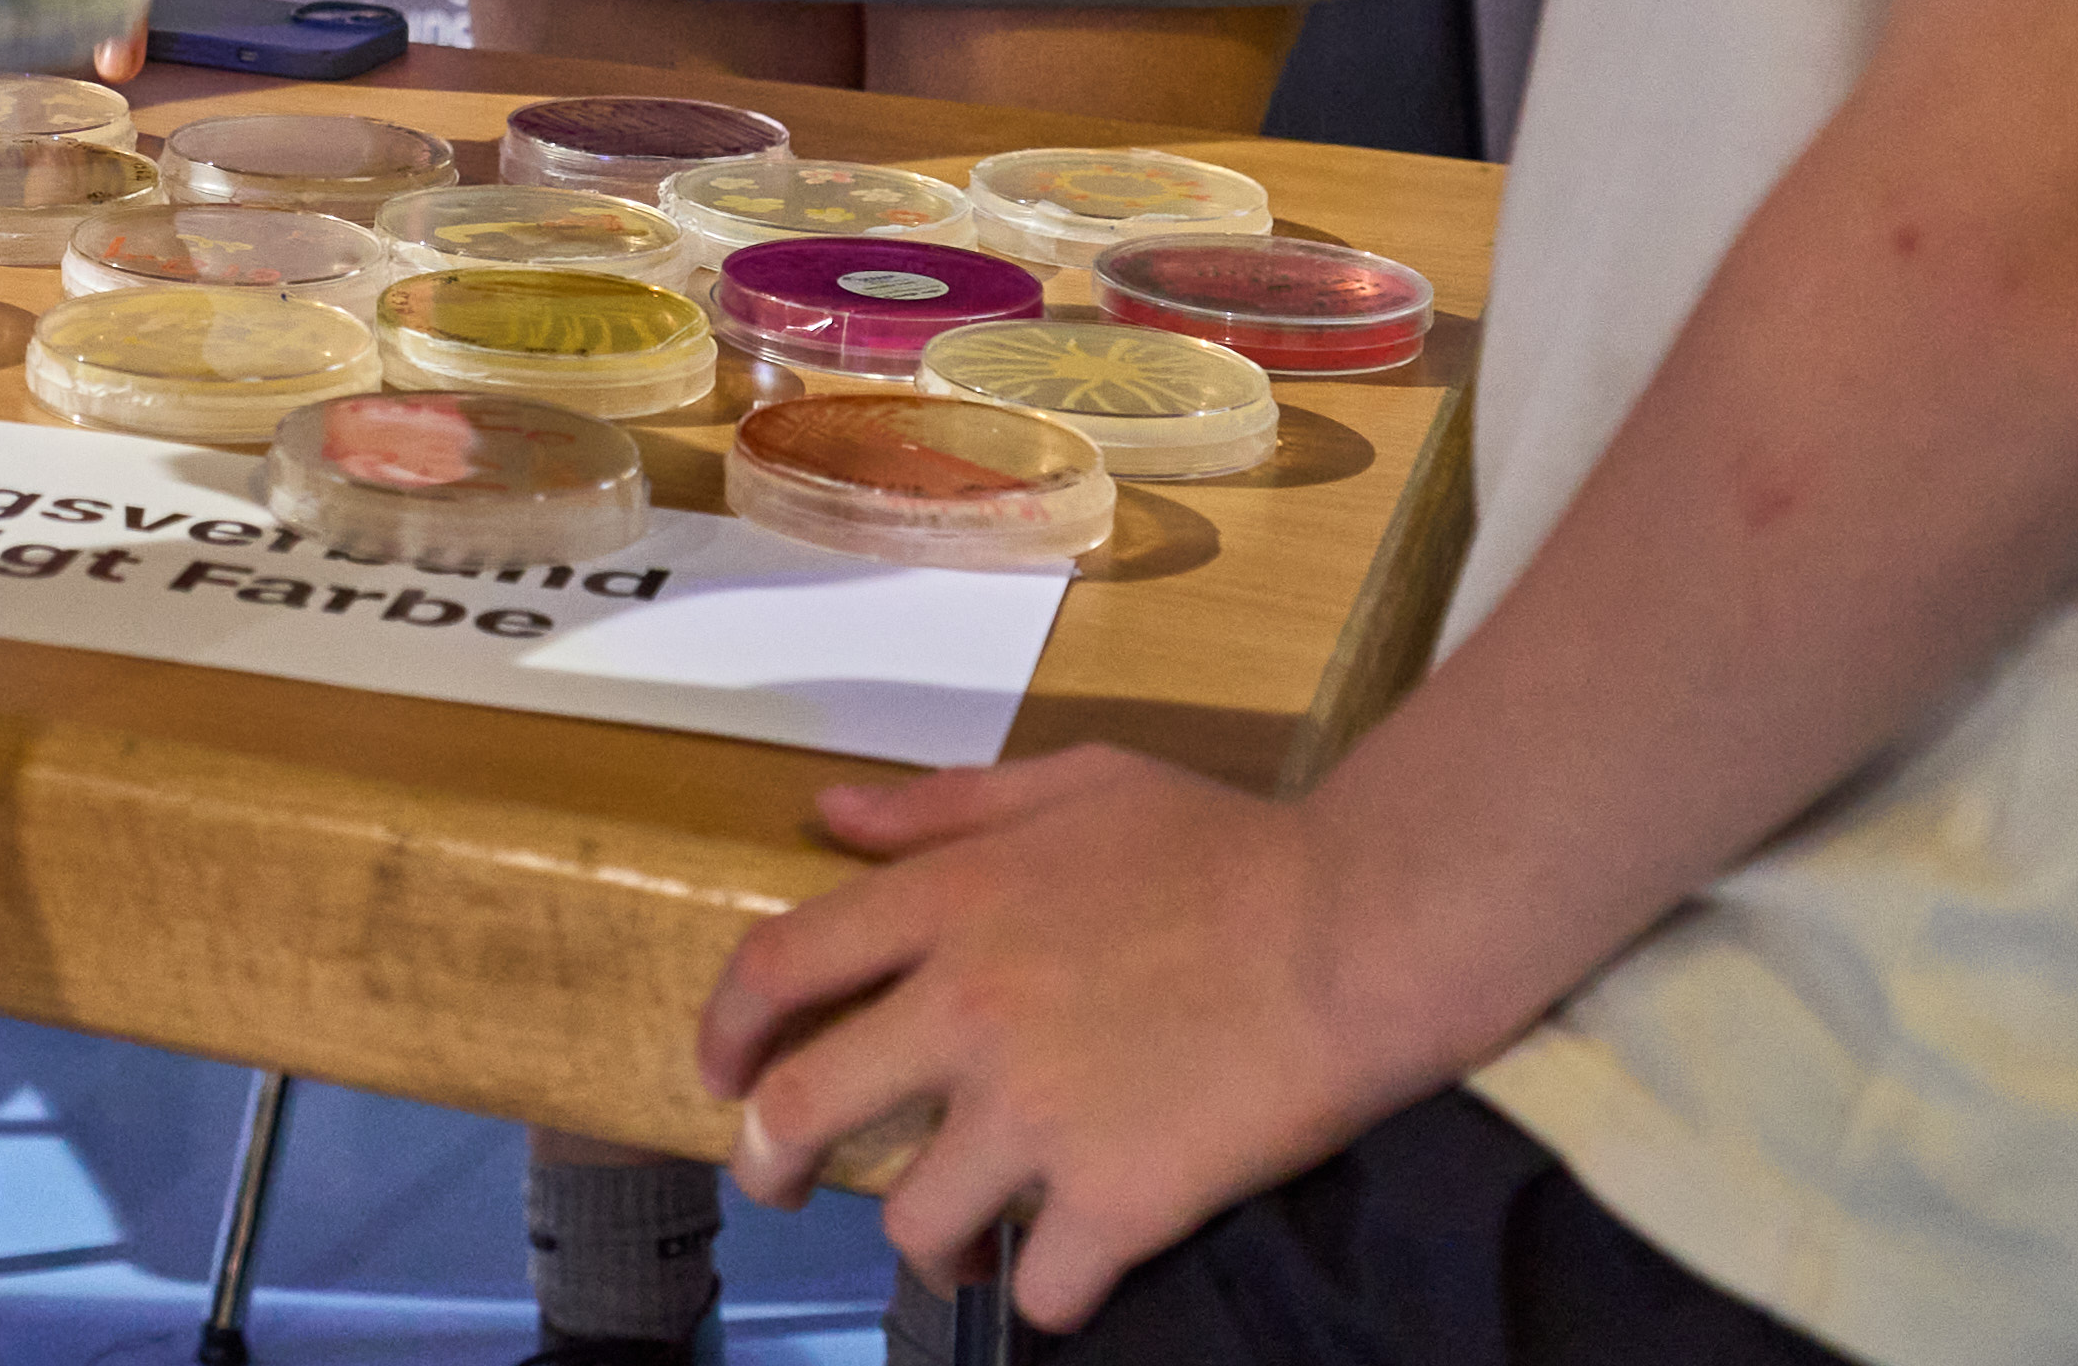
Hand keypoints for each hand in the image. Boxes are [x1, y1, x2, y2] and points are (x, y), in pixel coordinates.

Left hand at [696, 745, 1437, 1330]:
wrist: (1359, 928)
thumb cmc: (1226, 846)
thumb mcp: (1076, 785)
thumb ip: (944, 805)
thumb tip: (830, 815)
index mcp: (949, 905)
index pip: (779, 968)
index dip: (725, 1030)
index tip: (718, 1073)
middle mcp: (966, 1012)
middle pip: (802, 1109)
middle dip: (766, 1162)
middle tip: (777, 1185)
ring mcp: (1036, 1116)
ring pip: (914, 1219)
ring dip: (929, 1238)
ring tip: (962, 1236)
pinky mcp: (1117, 1201)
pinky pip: (1044, 1289)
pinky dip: (1052, 1293)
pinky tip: (1074, 1267)